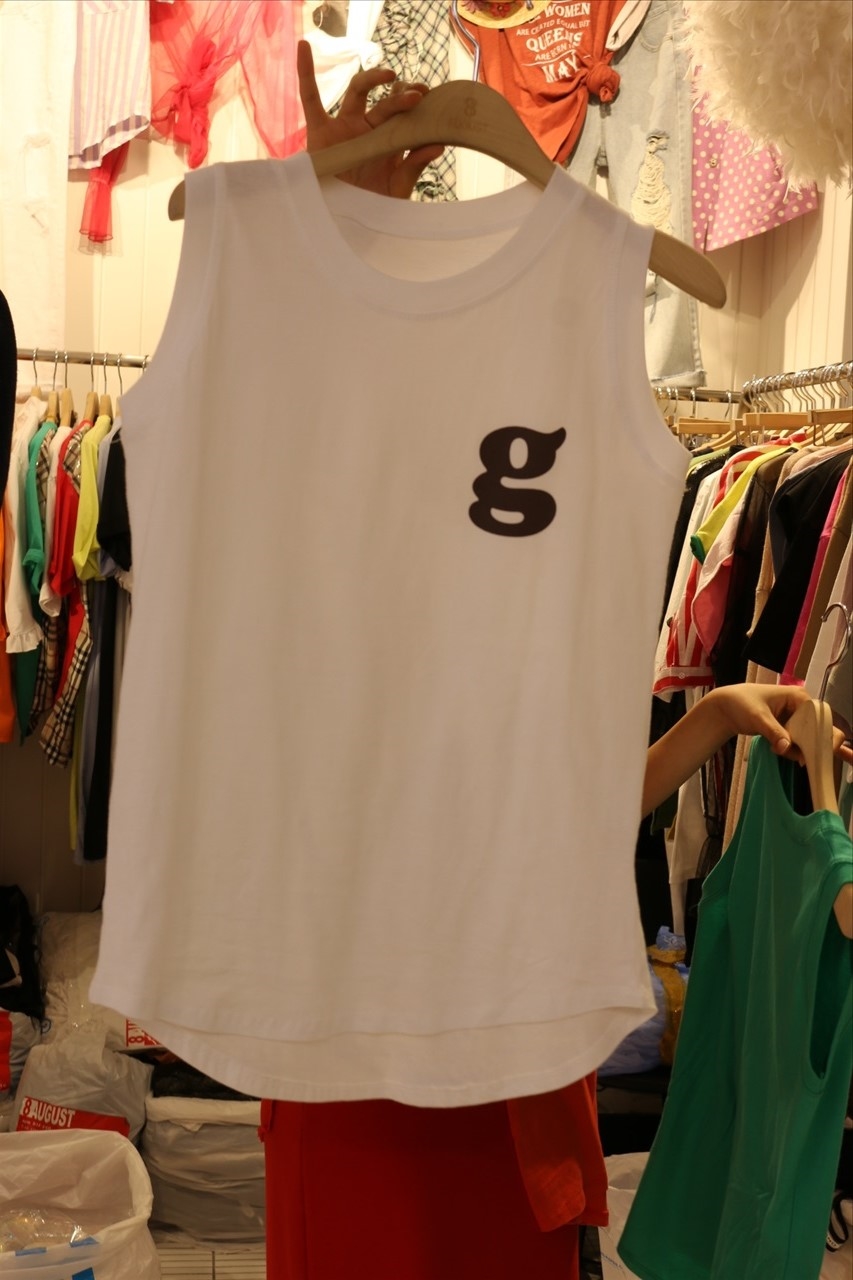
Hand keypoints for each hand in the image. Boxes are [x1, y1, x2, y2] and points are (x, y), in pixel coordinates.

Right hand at [296, 39, 444, 197]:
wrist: (339, 220)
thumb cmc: (370, 207)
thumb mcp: (397, 190)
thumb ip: (414, 167)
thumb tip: (439, 145)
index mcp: (388, 142)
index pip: (404, 116)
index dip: (415, 105)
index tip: (430, 99)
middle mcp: (368, 130)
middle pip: (386, 103)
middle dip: (402, 95)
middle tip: (419, 94)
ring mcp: (345, 127)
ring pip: (357, 91)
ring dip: (373, 78)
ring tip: (389, 76)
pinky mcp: (320, 132)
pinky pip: (311, 99)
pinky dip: (306, 72)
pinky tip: (304, 46)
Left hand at [642, 682, 852, 816]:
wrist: (718, 708)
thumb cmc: (733, 704)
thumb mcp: (752, 715)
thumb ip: (770, 730)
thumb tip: (785, 745)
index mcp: (795, 696)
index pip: (820, 713)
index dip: (828, 730)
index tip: (833, 746)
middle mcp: (797, 709)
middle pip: (822, 728)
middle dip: (830, 743)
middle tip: (841, 758)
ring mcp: (792, 722)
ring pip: (814, 738)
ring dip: (822, 751)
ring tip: (840, 762)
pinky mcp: (786, 735)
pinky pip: (802, 745)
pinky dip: (810, 755)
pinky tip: (817, 765)